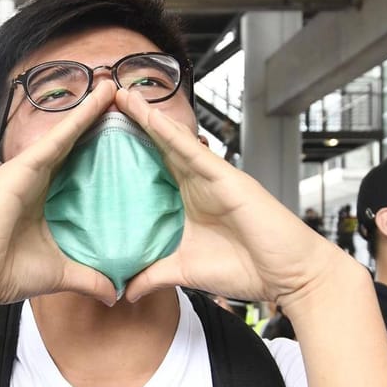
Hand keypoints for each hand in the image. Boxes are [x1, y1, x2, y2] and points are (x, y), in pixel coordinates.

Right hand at [0, 83, 117, 307]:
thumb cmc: (1, 273)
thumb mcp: (58, 272)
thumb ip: (88, 277)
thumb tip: (115, 292)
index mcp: (42, 199)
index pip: (77, 169)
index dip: (98, 150)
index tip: (124, 136)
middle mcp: (34, 180)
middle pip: (72, 145)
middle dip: (96, 122)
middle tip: (124, 100)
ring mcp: (26, 172)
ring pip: (65, 135)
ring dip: (90, 111)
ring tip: (115, 89)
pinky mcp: (20, 169)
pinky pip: (55, 138)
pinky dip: (77, 118)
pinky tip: (98, 101)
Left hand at [116, 89, 352, 305]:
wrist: (288, 276)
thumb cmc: (246, 269)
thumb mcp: (185, 272)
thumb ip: (154, 276)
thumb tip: (124, 290)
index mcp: (187, 200)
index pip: (151, 170)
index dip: (128, 152)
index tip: (98, 136)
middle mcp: (198, 183)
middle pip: (159, 148)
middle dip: (134, 124)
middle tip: (106, 99)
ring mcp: (213, 178)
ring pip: (174, 142)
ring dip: (148, 118)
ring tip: (122, 96)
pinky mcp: (228, 179)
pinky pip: (196, 152)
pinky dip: (173, 135)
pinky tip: (152, 118)